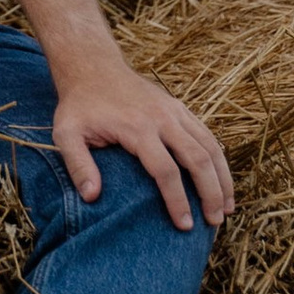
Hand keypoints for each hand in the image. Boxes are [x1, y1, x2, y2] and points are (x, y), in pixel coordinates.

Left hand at [49, 43, 232, 228]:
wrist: (93, 67)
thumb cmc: (79, 106)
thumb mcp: (66, 134)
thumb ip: (78, 165)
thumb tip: (92, 197)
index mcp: (138, 128)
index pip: (166, 171)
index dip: (178, 200)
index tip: (184, 225)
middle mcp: (162, 118)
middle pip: (198, 159)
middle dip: (210, 193)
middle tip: (214, 222)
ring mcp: (175, 111)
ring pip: (210, 146)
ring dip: (222, 178)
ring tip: (226, 208)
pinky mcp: (180, 108)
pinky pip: (207, 135)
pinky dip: (219, 159)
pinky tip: (221, 181)